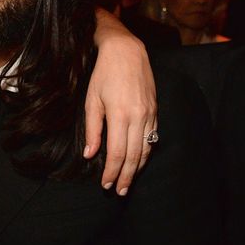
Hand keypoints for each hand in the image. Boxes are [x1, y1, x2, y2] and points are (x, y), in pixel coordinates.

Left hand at [84, 35, 156, 194]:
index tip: (106, 184)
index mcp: (120, 115)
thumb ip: (92, 129)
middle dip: (126, 176)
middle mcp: (138, 117)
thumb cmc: (104, 75)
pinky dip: (145, 153)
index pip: (116, 153)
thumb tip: (90, 154)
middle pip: (133, 156)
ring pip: (145, 150)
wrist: (127, 52)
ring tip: (129, 182)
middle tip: (120, 191)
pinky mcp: (155, 111)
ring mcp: (150, 114)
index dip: (112, 171)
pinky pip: (152, 138)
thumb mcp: (91, 101)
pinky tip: (139, 162)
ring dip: (137, 169)